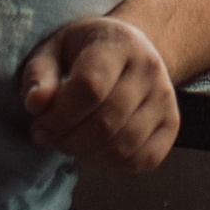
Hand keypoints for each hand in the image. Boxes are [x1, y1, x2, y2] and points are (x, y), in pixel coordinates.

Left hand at [15, 15, 178, 170]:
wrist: (129, 50)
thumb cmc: (83, 53)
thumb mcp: (53, 50)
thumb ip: (39, 75)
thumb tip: (37, 104)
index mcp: (119, 43)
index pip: (91, 88)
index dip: (59, 117)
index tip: (39, 127)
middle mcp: (150, 68)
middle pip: (107, 122)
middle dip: (69, 141)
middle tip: (51, 139)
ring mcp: (166, 97)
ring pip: (124, 146)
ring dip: (88, 156)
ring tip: (72, 143)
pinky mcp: (171, 123)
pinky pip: (144, 160)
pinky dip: (114, 166)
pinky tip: (96, 151)